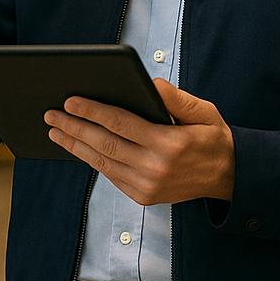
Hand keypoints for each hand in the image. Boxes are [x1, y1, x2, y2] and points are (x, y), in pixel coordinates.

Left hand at [43, 78, 234, 205]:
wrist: (228, 177)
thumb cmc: (212, 138)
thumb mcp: (204, 111)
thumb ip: (177, 97)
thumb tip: (150, 84)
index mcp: (169, 144)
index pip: (121, 124)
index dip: (93, 111)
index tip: (70, 101)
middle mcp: (156, 168)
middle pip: (104, 144)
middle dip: (74, 128)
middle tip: (51, 115)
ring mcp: (148, 185)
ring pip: (102, 162)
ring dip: (76, 145)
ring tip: (55, 131)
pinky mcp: (144, 196)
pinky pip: (110, 175)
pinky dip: (91, 160)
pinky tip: (78, 147)